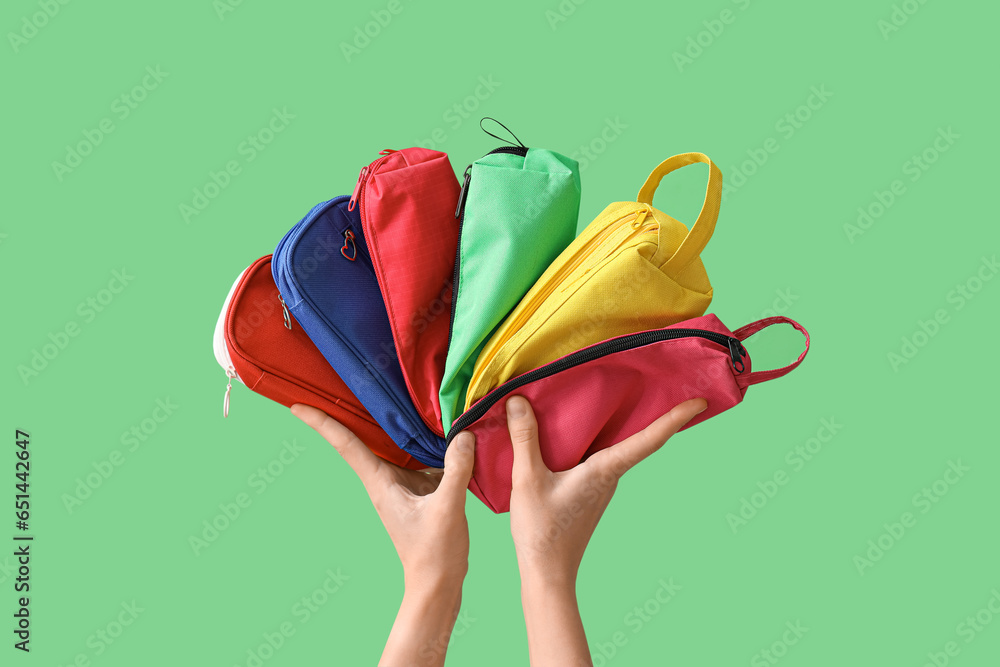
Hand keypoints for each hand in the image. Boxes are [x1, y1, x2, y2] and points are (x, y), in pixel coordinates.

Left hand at [292, 404, 475, 666]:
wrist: (438, 585)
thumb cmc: (435, 553)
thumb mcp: (447, 507)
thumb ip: (455, 469)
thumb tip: (463, 434)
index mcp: (380, 483)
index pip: (346, 445)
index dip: (322, 423)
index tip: (297, 406)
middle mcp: (385, 480)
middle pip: (364, 438)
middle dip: (350, 411)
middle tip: (339, 379)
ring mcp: (401, 484)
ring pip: (395, 444)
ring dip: (393, 422)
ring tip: (386, 388)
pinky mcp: (420, 489)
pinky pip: (417, 455)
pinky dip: (424, 438)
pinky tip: (438, 424)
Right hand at [507, 395, 706, 582]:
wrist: (547, 574)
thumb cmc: (542, 531)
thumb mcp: (527, 480)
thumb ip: (524, 438)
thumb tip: (518, 400)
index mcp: (605, 470)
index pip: (650, 439)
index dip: (676, 418)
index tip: (700, 402)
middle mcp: (611, 477)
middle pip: (638, 439)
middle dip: (654, 413)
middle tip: (667, 384)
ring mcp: (602, 487)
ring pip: (616, 449)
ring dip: (620, 426)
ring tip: (619, 397)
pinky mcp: (590, 493)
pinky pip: (600, 458)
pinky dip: (597, 440)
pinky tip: (577, 432)